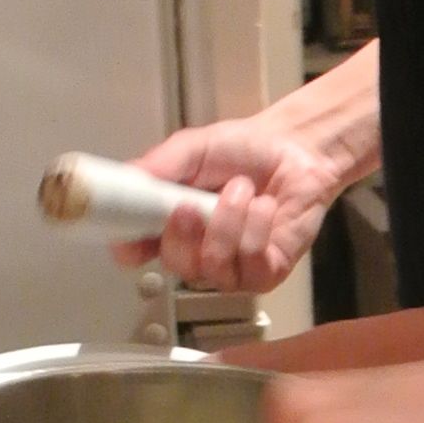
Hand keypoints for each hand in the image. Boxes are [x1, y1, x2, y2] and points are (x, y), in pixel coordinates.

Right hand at [123, 63, 380, 290]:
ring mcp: (231, 268)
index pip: (134, 252)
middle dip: (183, 236)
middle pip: (174, 266)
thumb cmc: (242, 151)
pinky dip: (256, 229)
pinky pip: (252, 266)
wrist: (294, 150)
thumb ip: (161, 165)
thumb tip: (130, 180)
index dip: (129, 248)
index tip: (130, 236)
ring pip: (213, 268)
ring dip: (226, 223)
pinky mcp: (266, 274)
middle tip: (190, 204)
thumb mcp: (193, 148)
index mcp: (168, 224)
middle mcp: (196, 252)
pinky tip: (265, 206)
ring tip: (242, 188)